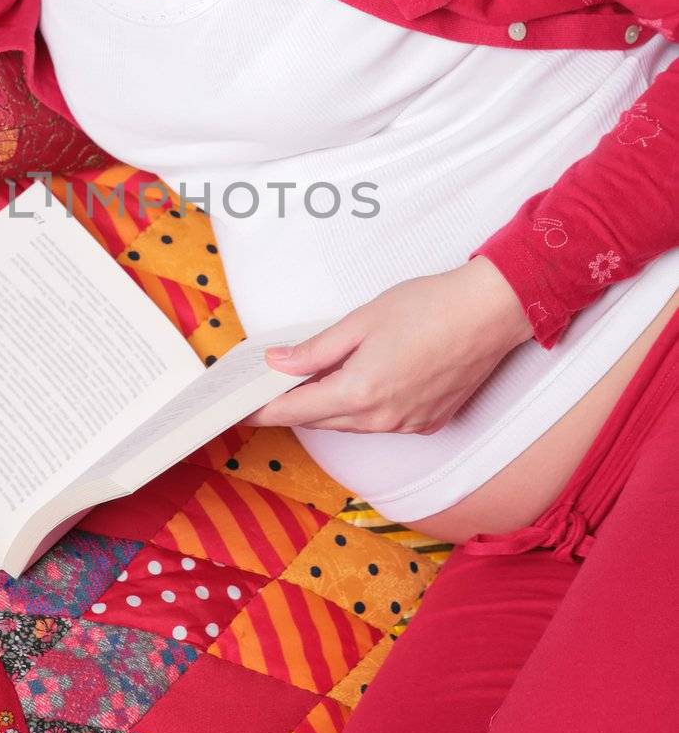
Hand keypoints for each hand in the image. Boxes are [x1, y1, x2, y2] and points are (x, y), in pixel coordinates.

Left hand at [242, 256, 535, 433]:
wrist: (491, 313)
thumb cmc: (429, 307)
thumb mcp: (361, 321)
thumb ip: (316, 349)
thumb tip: (277, 362)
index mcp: (360, 392)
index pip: (295, 410)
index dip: (263, 411)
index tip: (241, 409)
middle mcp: (382, 419)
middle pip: (320, 420)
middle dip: (292, 407)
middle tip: (269, 389)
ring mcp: (408, 425)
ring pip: (350, 424)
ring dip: (328, 406)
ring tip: (310, 382)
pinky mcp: (428, 423)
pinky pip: (381, 423)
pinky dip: (362, 409)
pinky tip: (359, 384)